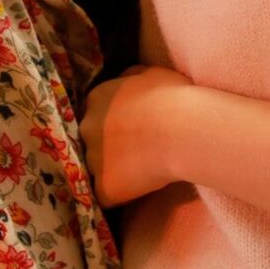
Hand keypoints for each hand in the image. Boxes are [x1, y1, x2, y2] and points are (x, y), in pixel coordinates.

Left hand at [81, 65, 195, 206]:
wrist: (183, 130)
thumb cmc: (172, 97)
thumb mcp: (150, 73)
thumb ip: (129, 78)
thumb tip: (124, 80)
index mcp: (96, 99)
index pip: (96, 114)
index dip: (114, 125)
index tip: (132, 130)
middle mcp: (87, 127)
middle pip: (91, 141)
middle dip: (109, 147)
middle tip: (137, 152)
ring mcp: (93, 159)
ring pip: (97, 169)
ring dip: (114, 171)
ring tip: (142, 173)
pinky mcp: (104, 187)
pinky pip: (107, 195)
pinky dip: (120, 195)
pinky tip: (139, 191)